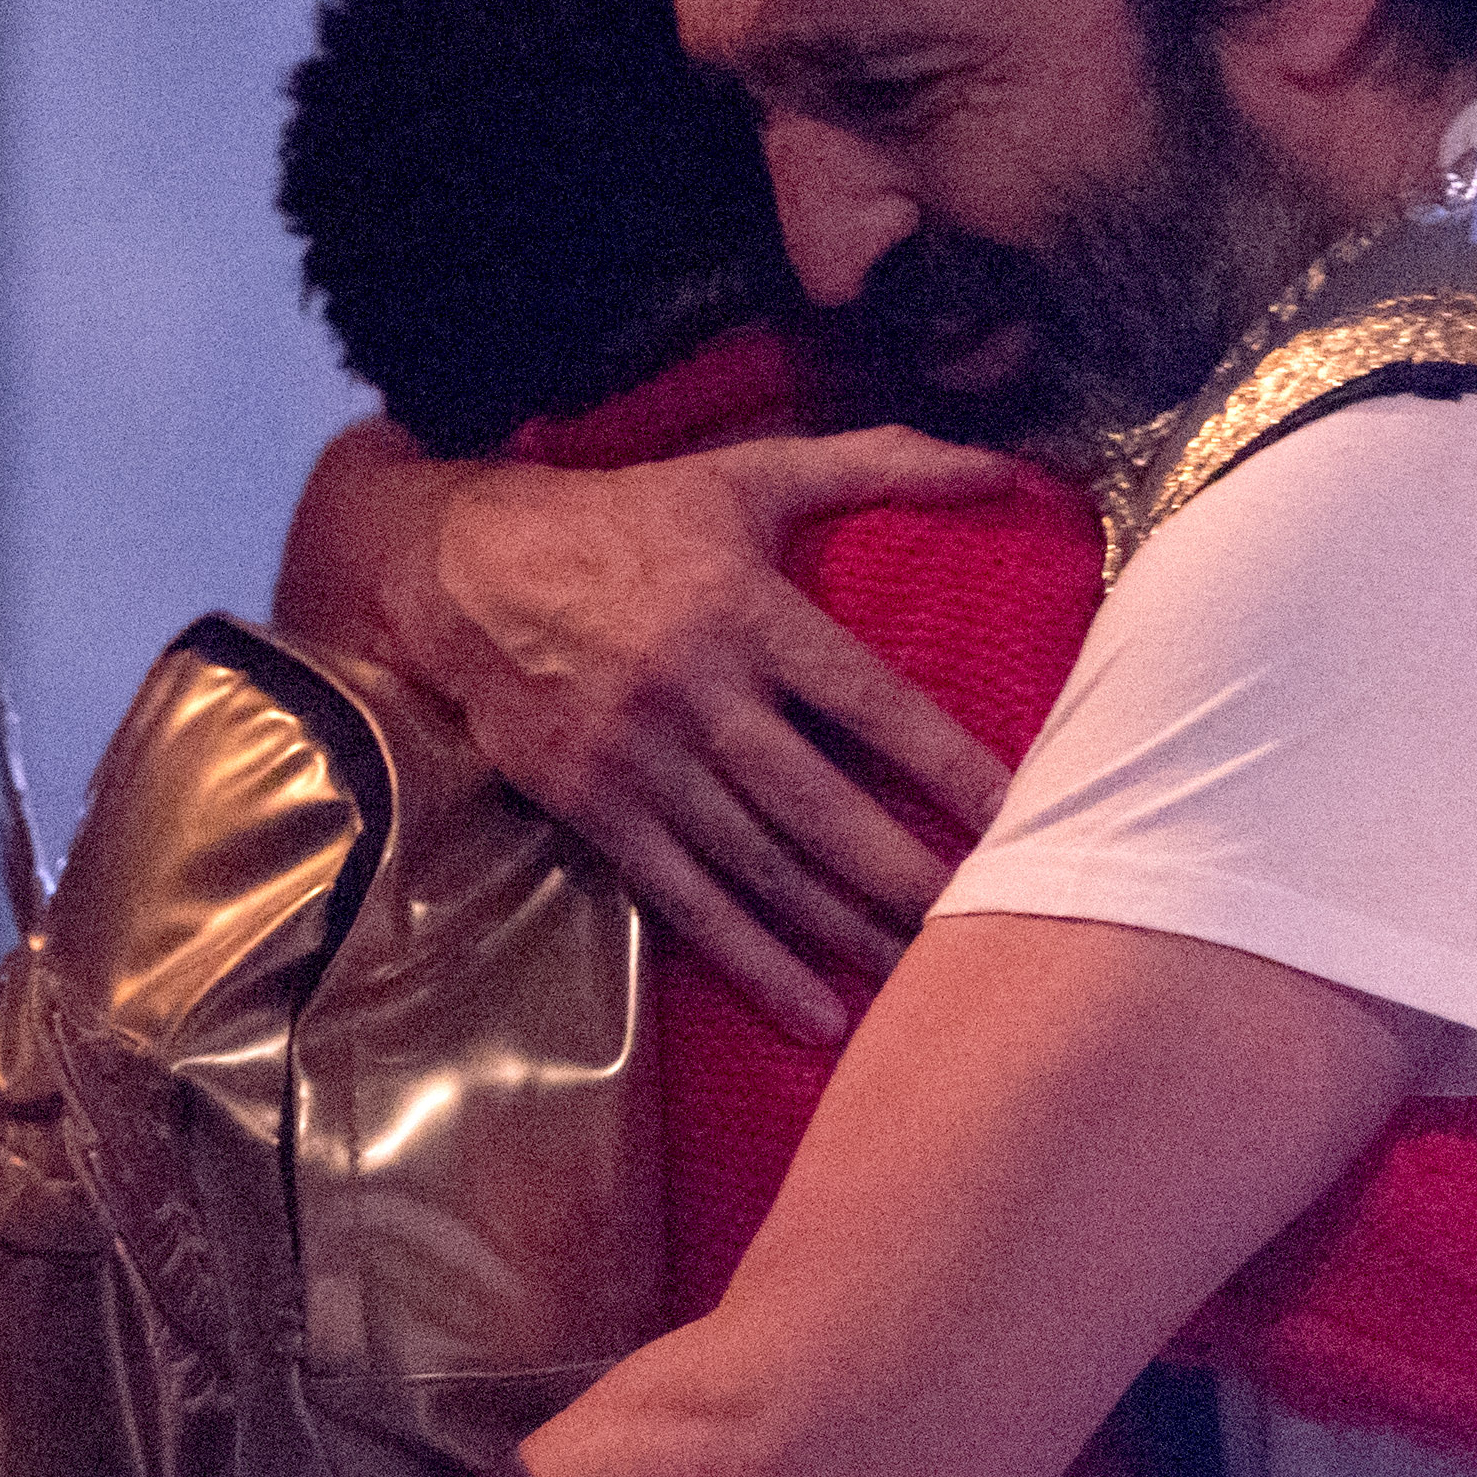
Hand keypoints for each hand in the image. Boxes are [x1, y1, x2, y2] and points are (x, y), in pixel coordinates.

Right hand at [371, 424, 1032, 1041]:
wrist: (460, 570)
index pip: (868, 703)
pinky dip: (754, 961)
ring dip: (845, 933)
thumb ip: (877, 463)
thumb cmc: (624, 519)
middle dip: (906, 875)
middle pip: (821, 806)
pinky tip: (818, 1013)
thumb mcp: (746, 472)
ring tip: (924, 981)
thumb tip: (1002, 468)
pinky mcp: (595, 811)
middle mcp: (696, 693)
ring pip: (762, 867)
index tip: (1016, 815)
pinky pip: (687, 901)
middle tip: (988, 926)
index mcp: (745, 611)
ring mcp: (641, 763)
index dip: (944, 763)